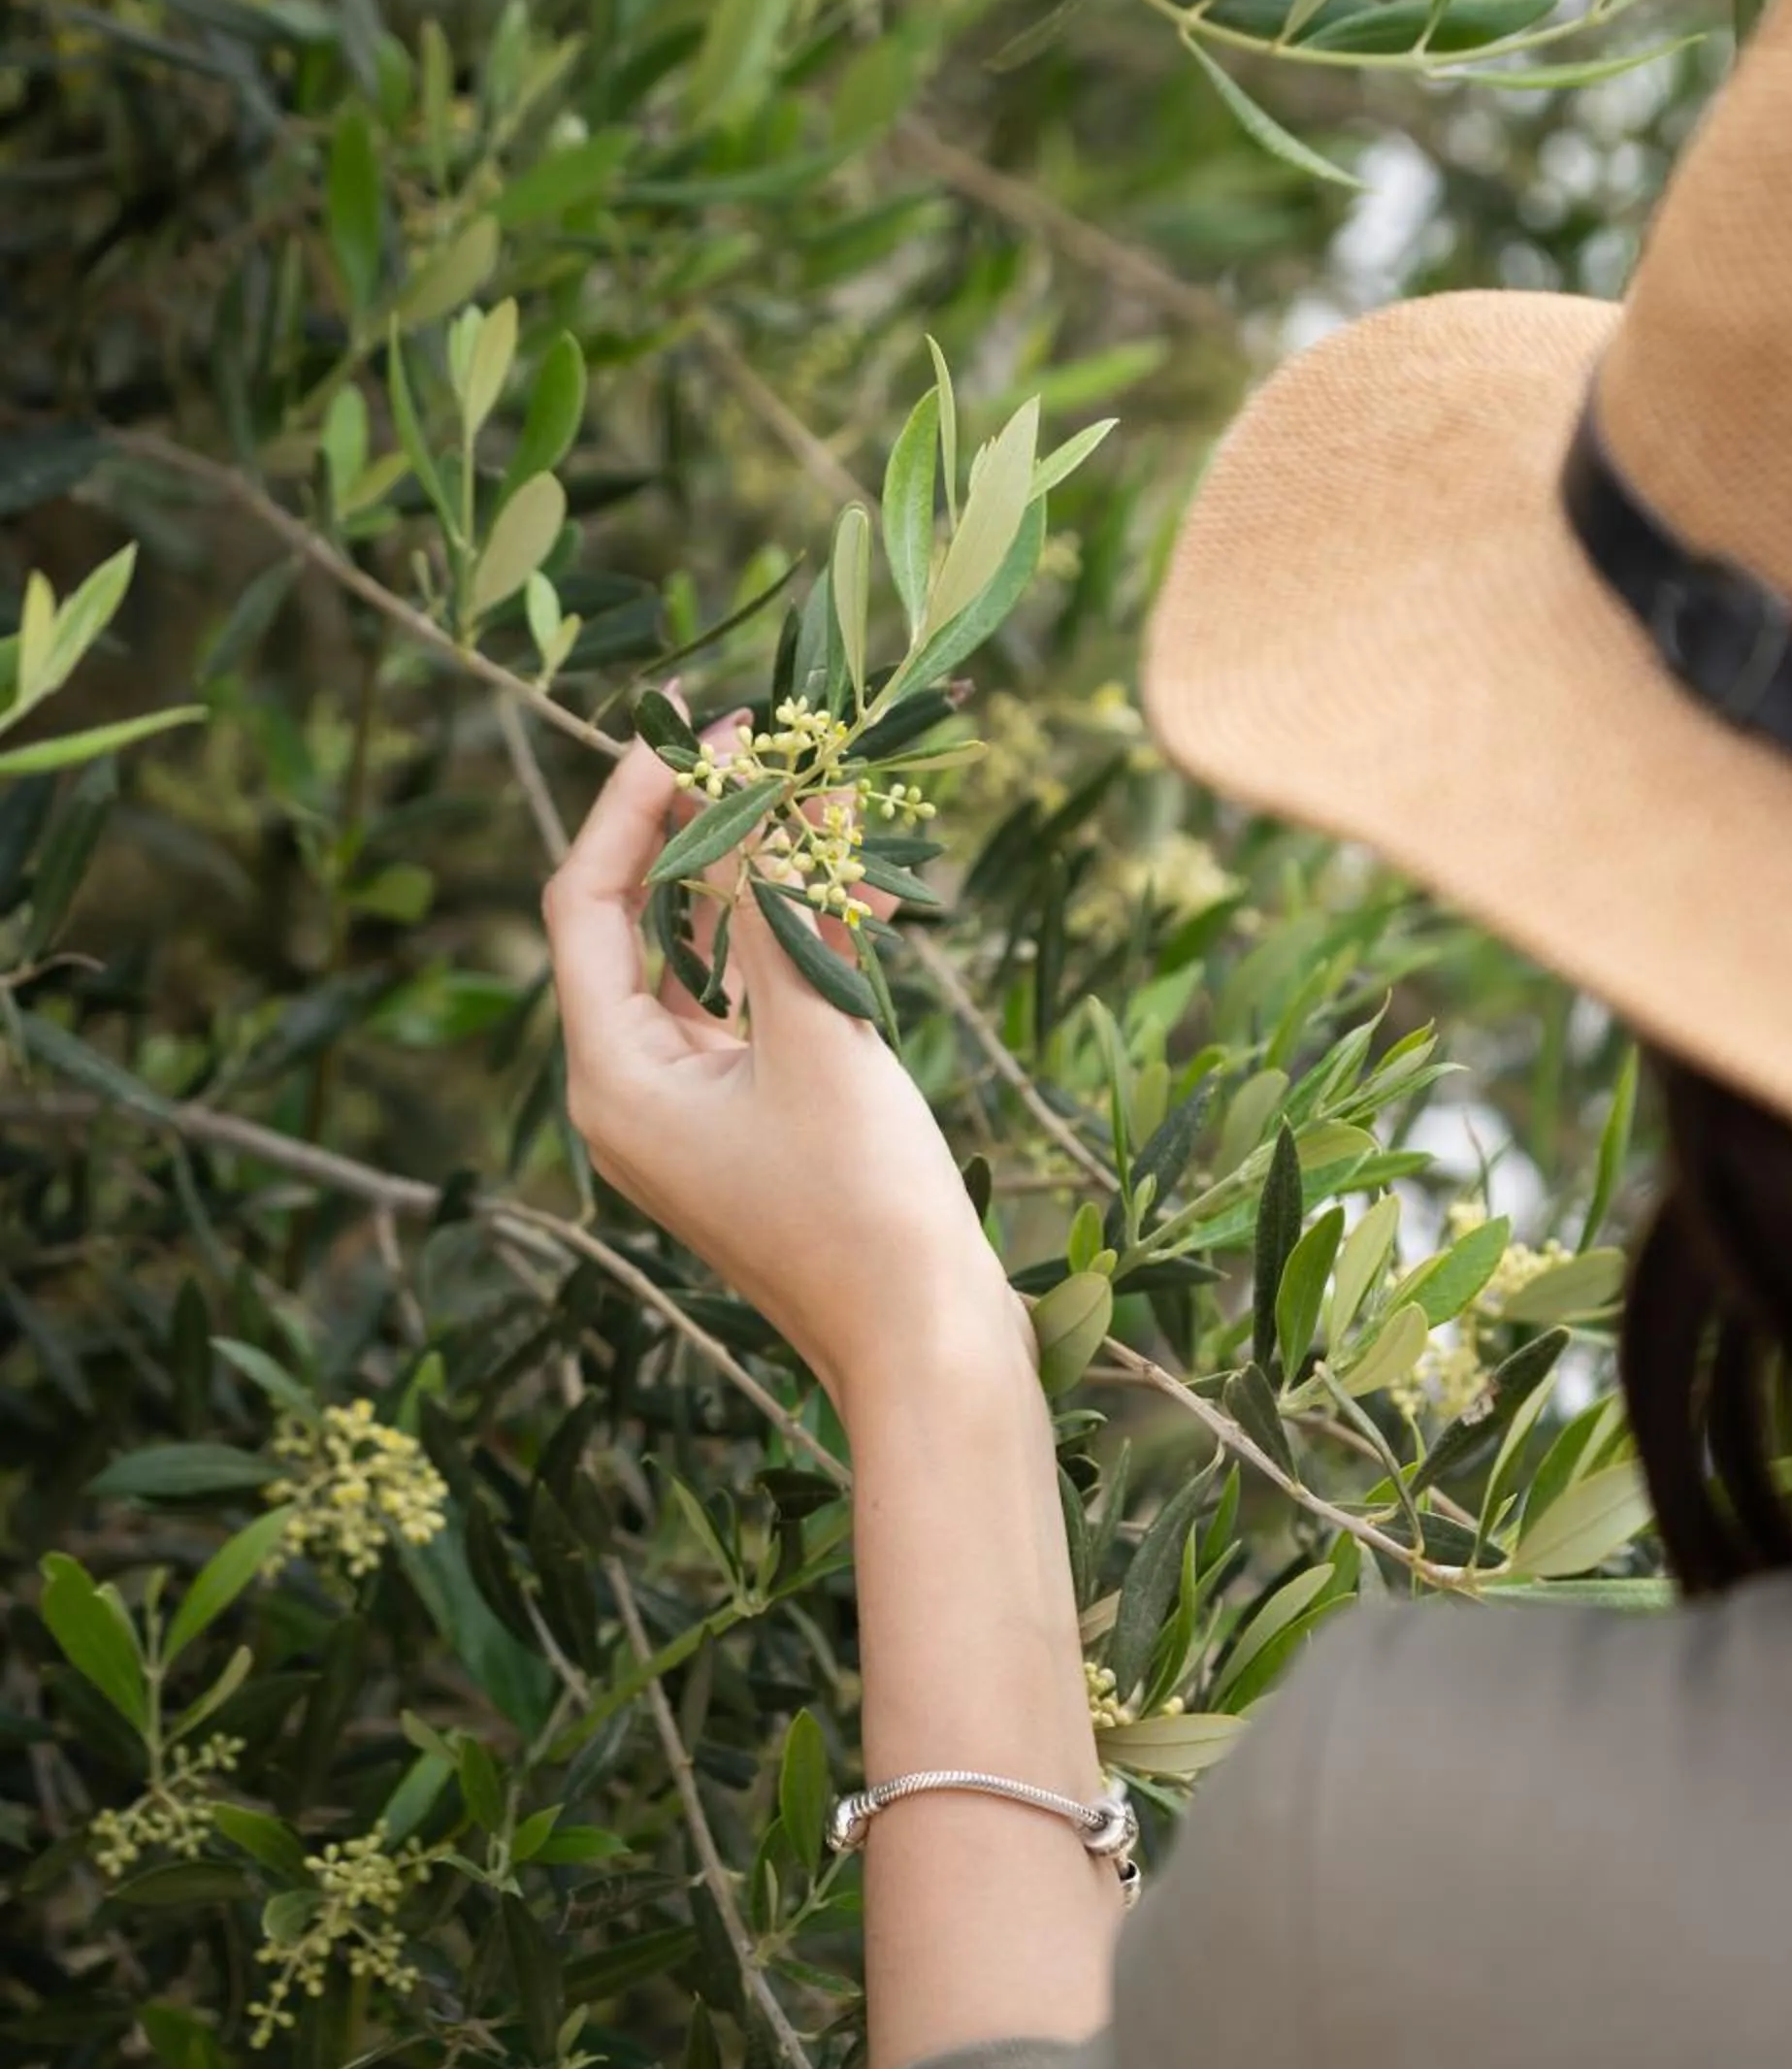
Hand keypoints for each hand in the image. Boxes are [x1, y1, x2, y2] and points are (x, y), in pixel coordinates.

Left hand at [542, 730, 1033, 1410]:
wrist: (928, 1348)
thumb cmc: (863, 1206)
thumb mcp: (814, 1036)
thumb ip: (773, 907)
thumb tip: (750, 790)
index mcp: (612, 1075)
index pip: (587, 899)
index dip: (635, 799)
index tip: (694, 721)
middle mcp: (632, 1088)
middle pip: (644, 919)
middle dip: (711, 827)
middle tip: (768, 740)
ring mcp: (694, 1108)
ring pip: (715, 956)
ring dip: (772, 878)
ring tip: (835, 798)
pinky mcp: (756, 1121)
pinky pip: (762, 1005)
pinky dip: (806, 944)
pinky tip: (873, 889)